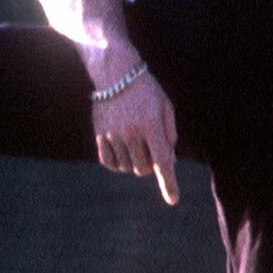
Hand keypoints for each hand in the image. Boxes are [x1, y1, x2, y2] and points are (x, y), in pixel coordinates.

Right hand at [90, 59, 180, 205]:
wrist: (116, 73)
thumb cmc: (146, 90)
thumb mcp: (166, 106)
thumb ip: (170, 135)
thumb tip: (168, 161)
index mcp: (151, 126)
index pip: (162, 162)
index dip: (168, 183)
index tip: (173, 200)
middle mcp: (130, 133)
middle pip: (143, 168)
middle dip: (151, 164)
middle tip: (150, 147)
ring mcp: (113, 135)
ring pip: (127, 167)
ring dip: (134, 162)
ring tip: (135, 143)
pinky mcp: (99, 134)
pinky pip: (109, 162)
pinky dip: (117, 163)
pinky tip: (122, 151)